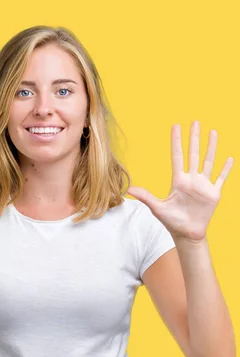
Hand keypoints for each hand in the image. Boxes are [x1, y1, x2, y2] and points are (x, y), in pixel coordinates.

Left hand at [127, 121, 233, 241]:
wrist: (187, 233)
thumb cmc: (171, 221)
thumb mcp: (157, 207)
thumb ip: (146, 197)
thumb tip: (128, 190)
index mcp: (178, 180)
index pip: (177, 156)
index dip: (176, 141)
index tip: (176, 126)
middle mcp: (191, 179)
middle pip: (194, 154)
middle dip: (194, 138)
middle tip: (195, 121)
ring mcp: (203, 185)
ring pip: (208, 161)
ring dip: (211, 147)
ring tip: (213, 132)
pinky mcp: (214, 193)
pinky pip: (221, 178)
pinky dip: (225, 169)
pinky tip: (229, 158)